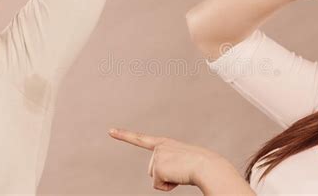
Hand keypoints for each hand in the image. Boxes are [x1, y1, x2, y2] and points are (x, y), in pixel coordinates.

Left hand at [108, 128, 245, 193]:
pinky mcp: (157, 168)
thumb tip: (168, 171)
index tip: (110, 131)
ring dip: (168, 180)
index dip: (124, 135)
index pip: (140, 139)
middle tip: (182, 169)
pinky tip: (179, 177)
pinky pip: (158, 185)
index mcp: (165, 143)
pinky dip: (169, 186)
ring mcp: (157, 156)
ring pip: (155, 177)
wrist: (208, 166)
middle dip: (165, 175)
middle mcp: (159, 147)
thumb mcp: (185, 160)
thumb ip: (173, 162)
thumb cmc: (202, 165)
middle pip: (152, 169)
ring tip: (182, 172)